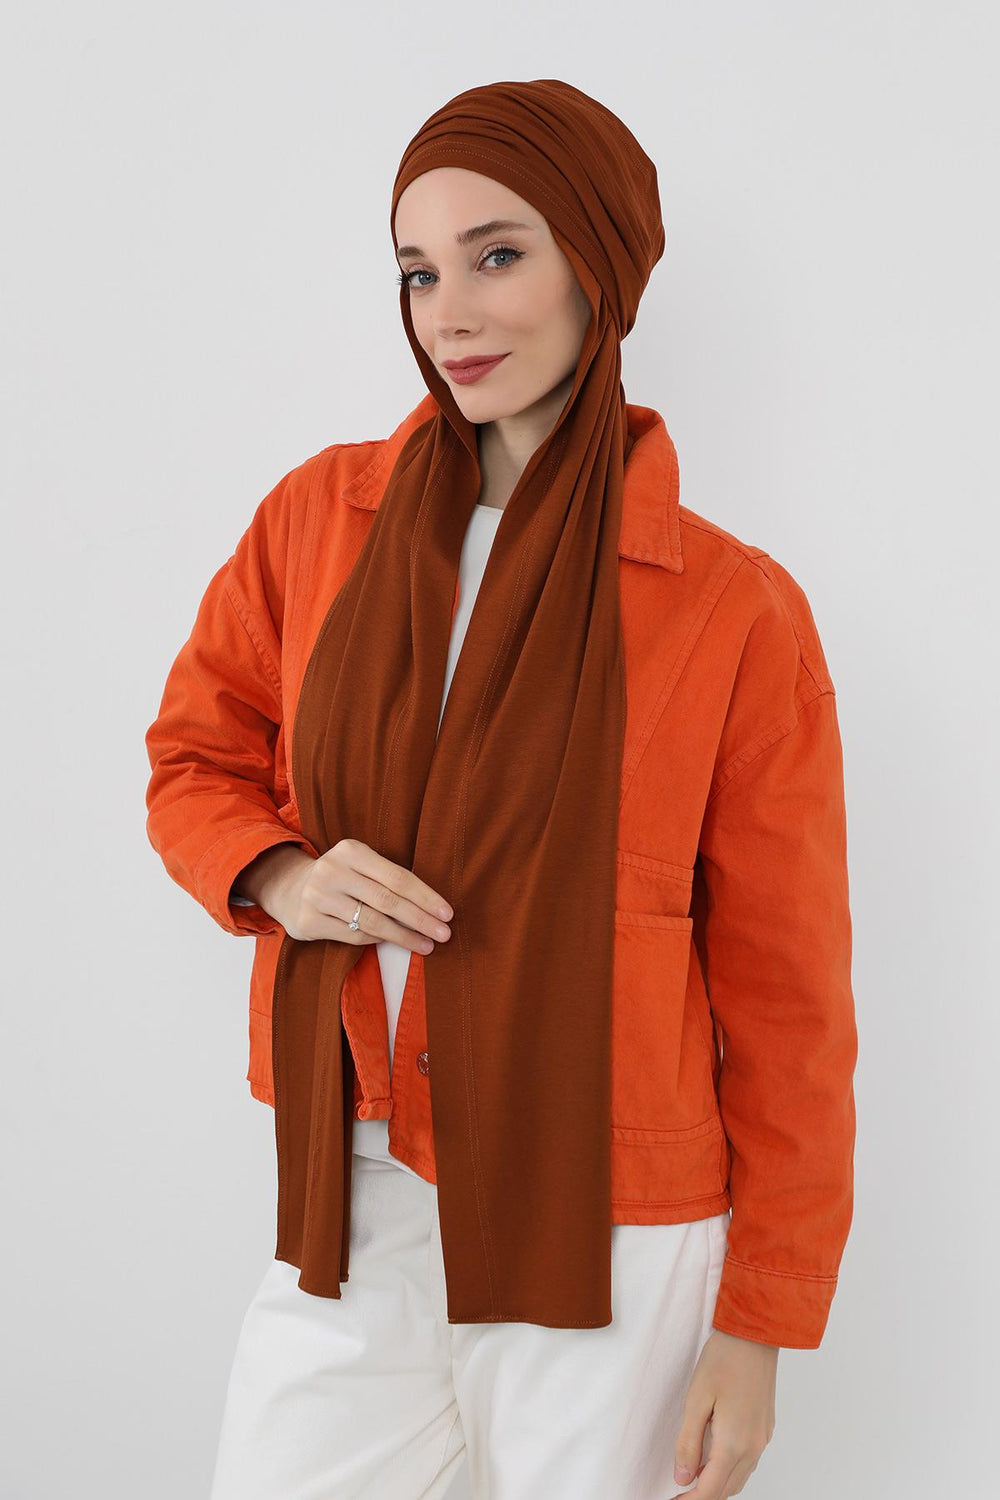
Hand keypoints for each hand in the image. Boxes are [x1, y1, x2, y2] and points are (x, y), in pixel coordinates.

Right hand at [239, 836, 453, 950]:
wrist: (290, 889)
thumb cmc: (342, 878)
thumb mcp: (360, 864)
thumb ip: (388, 878)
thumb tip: (433, 906)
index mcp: (351, 851)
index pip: (397, 876)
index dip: (425, 896)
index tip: (447, 913)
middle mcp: (332, 871)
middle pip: (388, 900)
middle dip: (420, 919)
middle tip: (444, 934)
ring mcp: (318, 897)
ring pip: (372, 922)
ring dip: (404, 937)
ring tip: (426, 945)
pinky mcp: (309, 921)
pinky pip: (354, 936)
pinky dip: (378, 940)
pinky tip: (395, 943)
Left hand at [671, 1330, 776, 1496]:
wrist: (756, 1335)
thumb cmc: (724, 1360)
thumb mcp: (696, 1400)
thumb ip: (688, 1442)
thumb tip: (682, 1477)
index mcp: (734, 1443)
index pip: (710, 1490)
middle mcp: (752, 1447)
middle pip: (726, 1489)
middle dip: (702, 1496)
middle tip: (678, 1492)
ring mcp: (762, 1438)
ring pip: (739, 1478)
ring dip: (716, 1484)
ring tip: (692, 1477)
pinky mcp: (765, 1428)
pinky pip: (747, 1462)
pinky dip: (729, 1469)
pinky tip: (713, 1458)